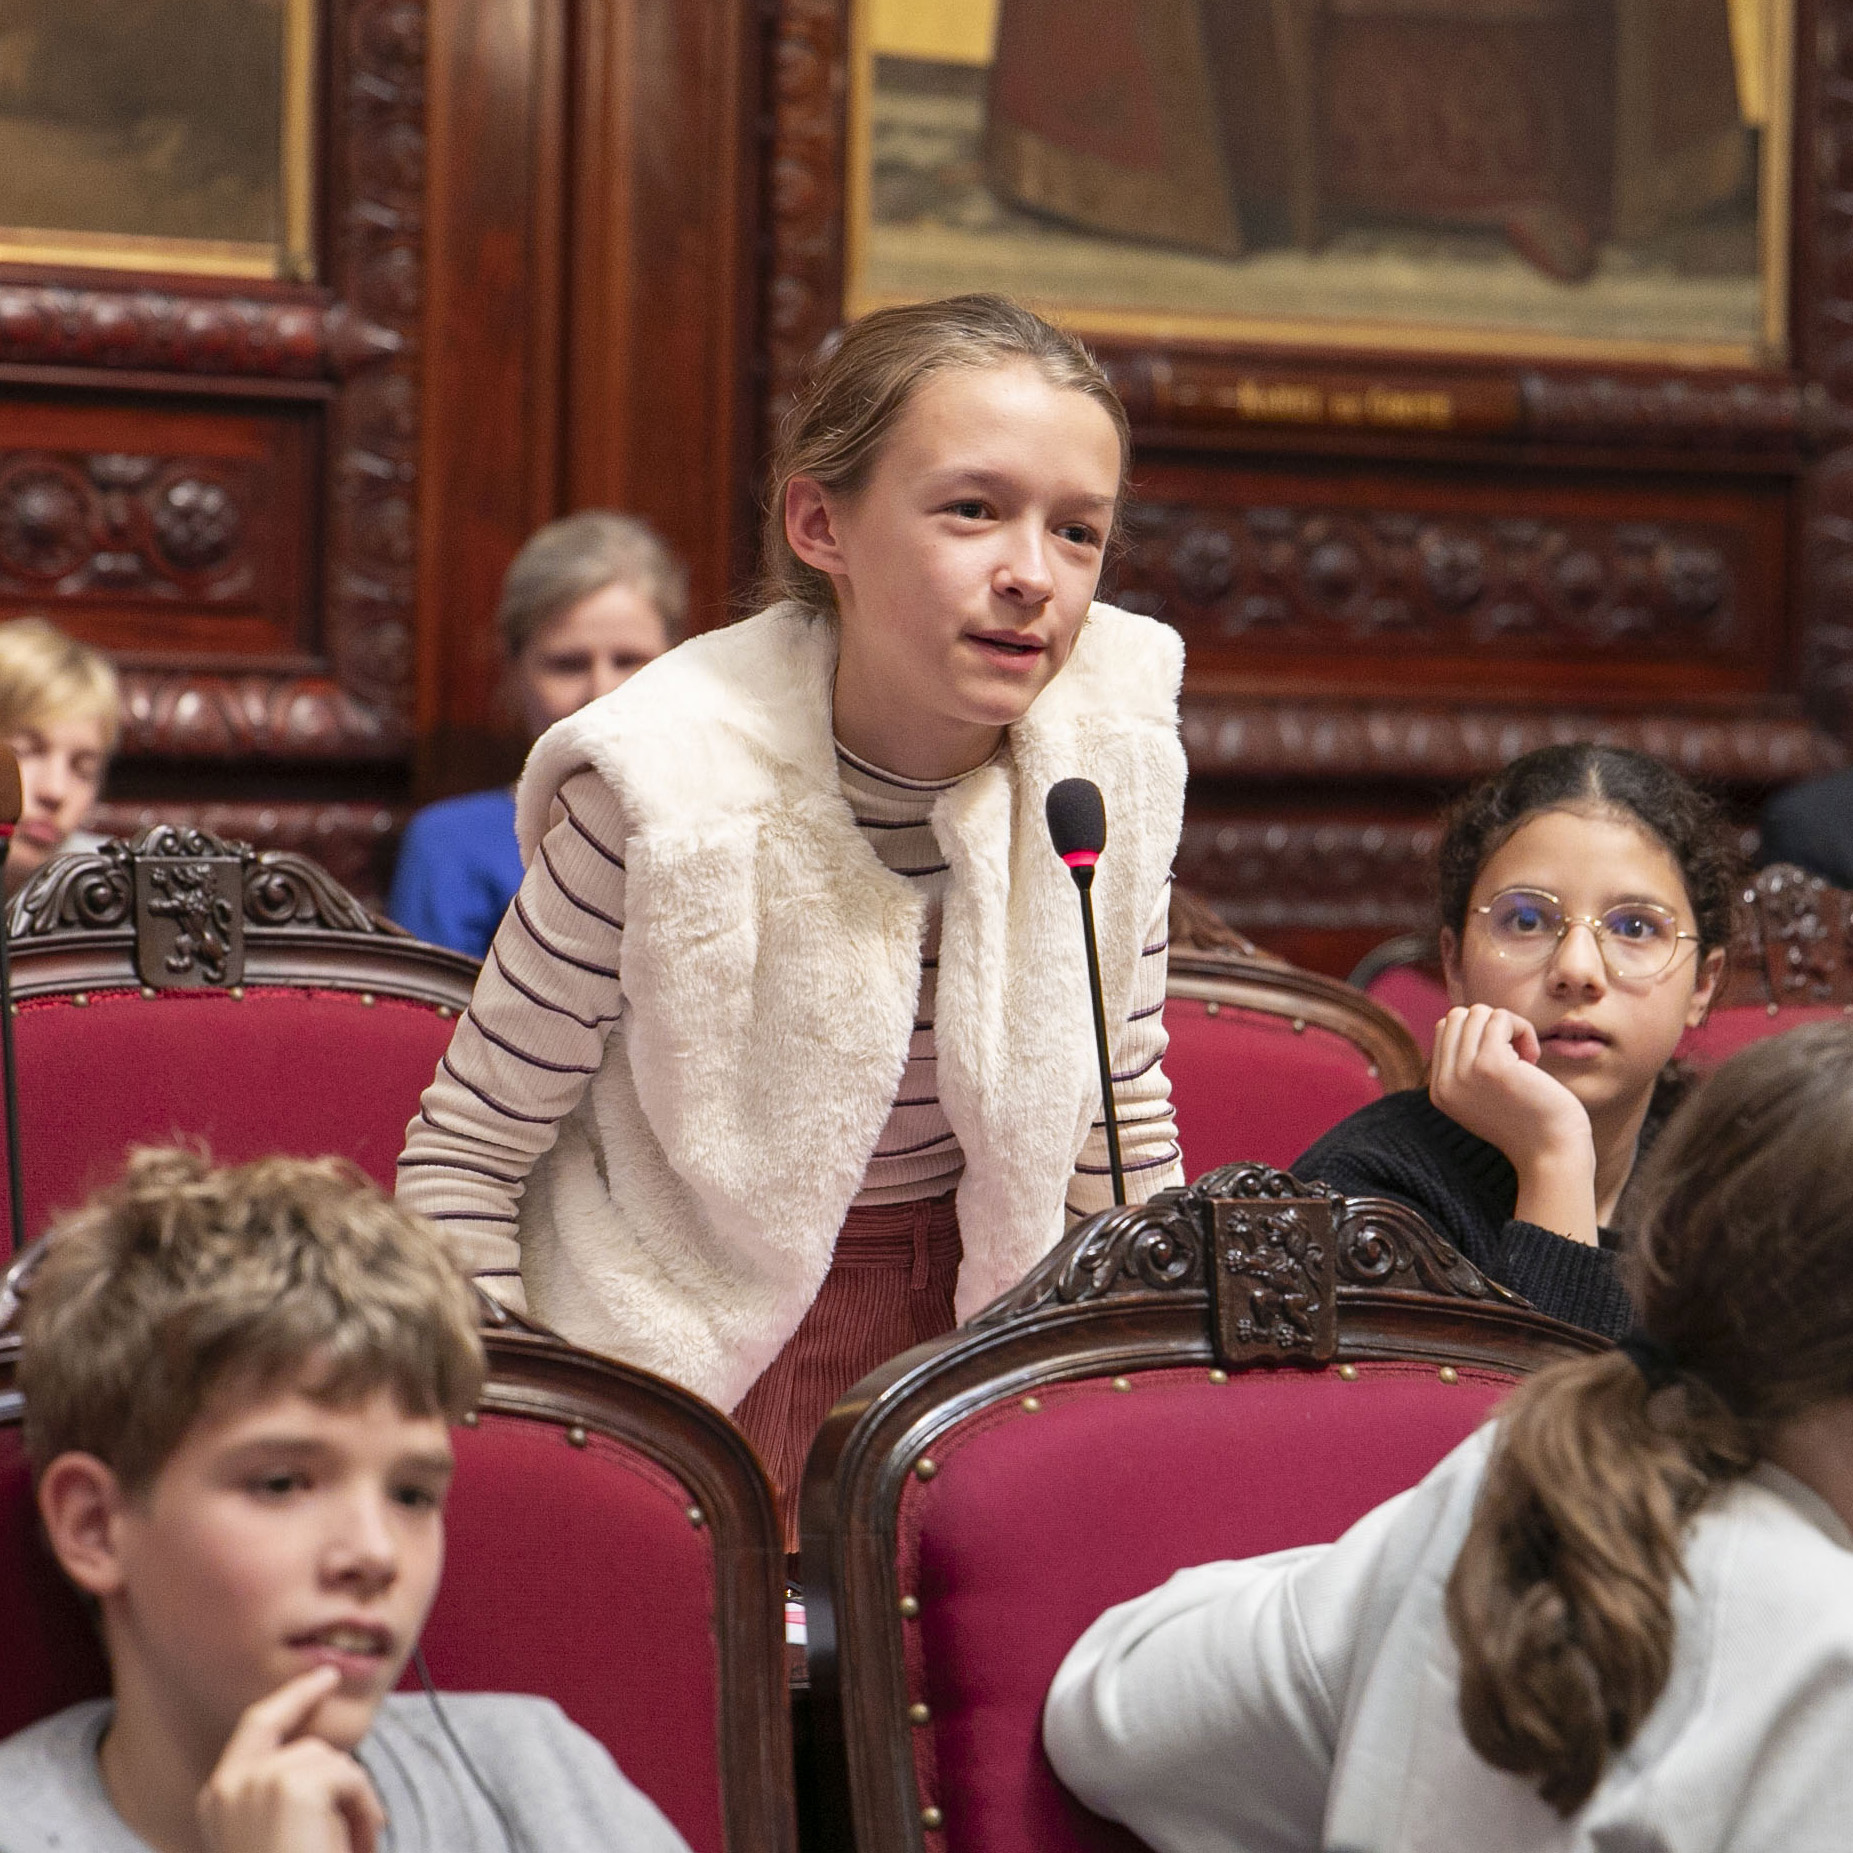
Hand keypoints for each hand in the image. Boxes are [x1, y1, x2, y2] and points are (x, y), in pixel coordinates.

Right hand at [197, 1667, 385, 1852]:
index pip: (255, 1726)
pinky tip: (360, 1846)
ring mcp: (260, 1780)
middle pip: (295, 1731)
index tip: (320, 1676)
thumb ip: (284, 1794)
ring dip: (355, 1800)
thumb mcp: (275, 1833)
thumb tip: (325, 1754)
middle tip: (342, 1718)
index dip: (290, 1698)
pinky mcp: (293, 1785)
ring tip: (357, 1845)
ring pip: (332, 1761)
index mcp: (218, 1799)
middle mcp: (230, 1784)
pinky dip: (365, 1809)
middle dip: (321, 1724)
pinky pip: (350, 1777)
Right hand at [1429, 1005, 1598, 1245]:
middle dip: (1491, 1025)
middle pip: (1457, 1017)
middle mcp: (1445, 1082)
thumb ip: (1468, 1065)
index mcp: (1440, 1090)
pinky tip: (1534, 1057)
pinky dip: (1523, 1029)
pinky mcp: (1491, 1064)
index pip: (1444, 1030)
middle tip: (1516, 1054)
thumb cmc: (1530, 1121)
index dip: (1478, 1034)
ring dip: (1509, 1026)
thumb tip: (1468, 1017)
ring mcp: (1465, 1073)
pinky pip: (1501, 1018)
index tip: (1505, 1060)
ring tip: (1526, 1056)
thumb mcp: (1485, 1096)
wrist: (1553, 1153)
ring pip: (1478, 1013)